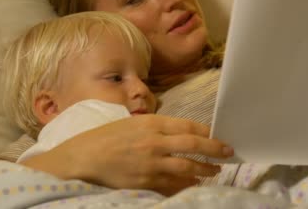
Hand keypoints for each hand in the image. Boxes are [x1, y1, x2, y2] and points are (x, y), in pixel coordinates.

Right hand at [22, 114, 232, 195]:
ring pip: (187, 167)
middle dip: (214, 150)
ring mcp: (151, 164)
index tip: (218, 135)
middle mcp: (154, 142)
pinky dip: (186, 184)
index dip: (206, 132)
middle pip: (193, 145)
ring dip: (205, 169)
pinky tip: (194, 184)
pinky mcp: (145, 182)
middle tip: (228, 152)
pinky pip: (173, 184)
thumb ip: (154, 128)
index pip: (187, 126)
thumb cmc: (102, 139)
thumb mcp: (129, 123)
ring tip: (215, 171)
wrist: (79, 160)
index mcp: (150, 123)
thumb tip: (178, 134)